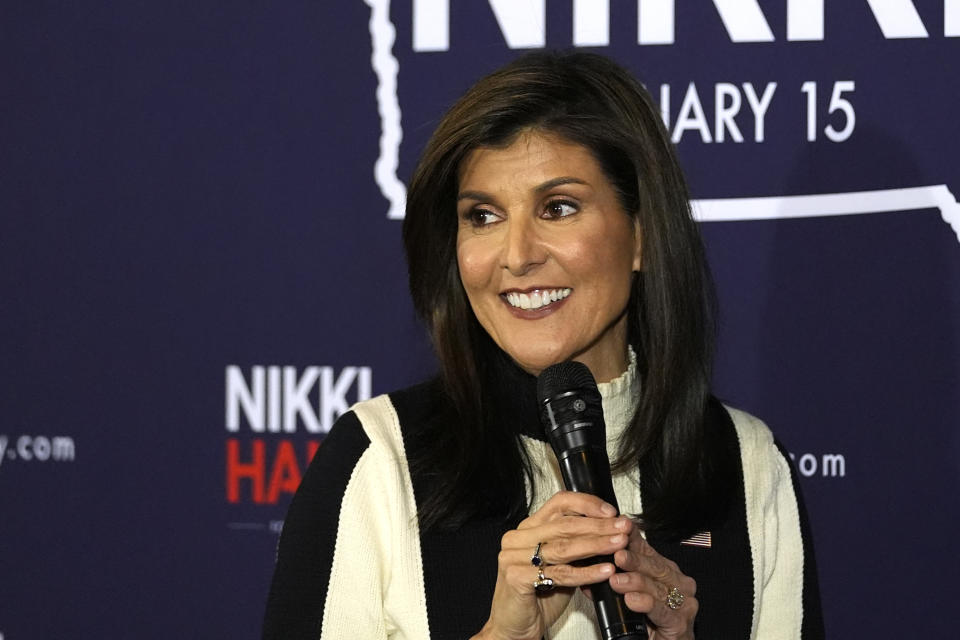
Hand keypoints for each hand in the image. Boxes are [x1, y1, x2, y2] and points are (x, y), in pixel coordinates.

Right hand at [473, 491, 631, 639]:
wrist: (514, 626)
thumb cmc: (536, 596)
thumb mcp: (558, 565)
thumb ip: (575, 547)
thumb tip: (609, 533)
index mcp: (528, 529)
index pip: (559, 504)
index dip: (586, 504)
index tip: (611, 512)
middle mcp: (518, 538)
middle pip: (564, 525)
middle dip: (599, 526)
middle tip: (622, 528)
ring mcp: (514, 557)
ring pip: (564, 548)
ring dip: (597, 545)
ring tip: (619, 545)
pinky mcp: (517, 577)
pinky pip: (560, 573)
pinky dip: (586, 573)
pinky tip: (605, 571)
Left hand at [607, 523, 697, 639]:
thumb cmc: (647, 623)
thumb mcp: (628, 597)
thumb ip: (614, 582)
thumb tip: (590, 572)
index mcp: (665, 571)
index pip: (648, 550)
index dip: (633, 540)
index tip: (618, 529)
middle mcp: (677, 583)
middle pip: (655, 566)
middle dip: (634, 560)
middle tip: (617, 554)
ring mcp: (682, 603)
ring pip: (657, 588)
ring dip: (635, 581)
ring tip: (616, 579)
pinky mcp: (680, 623)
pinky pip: (661, 611)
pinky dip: (645, 604)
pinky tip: (632, 600)